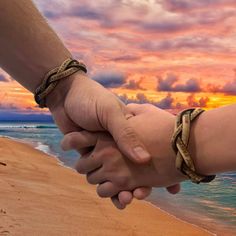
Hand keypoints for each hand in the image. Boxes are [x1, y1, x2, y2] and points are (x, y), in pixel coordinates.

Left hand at [62, 104, 182, 208]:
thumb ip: (125, 134)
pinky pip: (100, 178)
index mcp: (127, 133)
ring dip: (123, 191)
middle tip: (141, 194)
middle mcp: (117, 146)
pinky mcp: (89, 159)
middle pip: (133, 171)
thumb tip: (144, 160)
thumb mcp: (110, 112)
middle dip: (138, 185)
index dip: (155, 169)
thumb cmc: (92, 100)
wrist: (65, 95)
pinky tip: (116, 200)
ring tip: (126, 198)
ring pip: (117, 178)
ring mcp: (103, 154)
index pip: (146, 154)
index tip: (162, 186)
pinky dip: (108, 191)